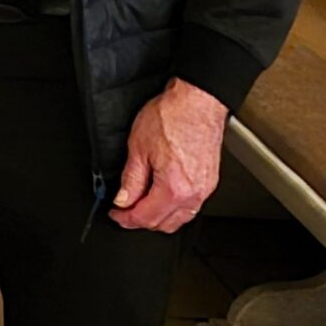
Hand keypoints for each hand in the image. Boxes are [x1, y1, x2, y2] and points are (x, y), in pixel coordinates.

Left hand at [110, 79, 227, 232]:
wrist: (197, 101)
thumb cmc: (171, 117)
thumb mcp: (138, 147)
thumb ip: (130, 179)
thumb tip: (123, 199)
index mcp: (174, 188)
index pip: (146, 217)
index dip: (125, 219)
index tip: (115, 214)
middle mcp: (194, 194)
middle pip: (164, 224)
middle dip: (141, 221)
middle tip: (124, 210)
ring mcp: (205, 189)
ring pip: (180, 219)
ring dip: (159, 217)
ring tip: (141, 203)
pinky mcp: (210, 181)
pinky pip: (191, 206)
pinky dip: (174, 207)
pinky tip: (162, 196)